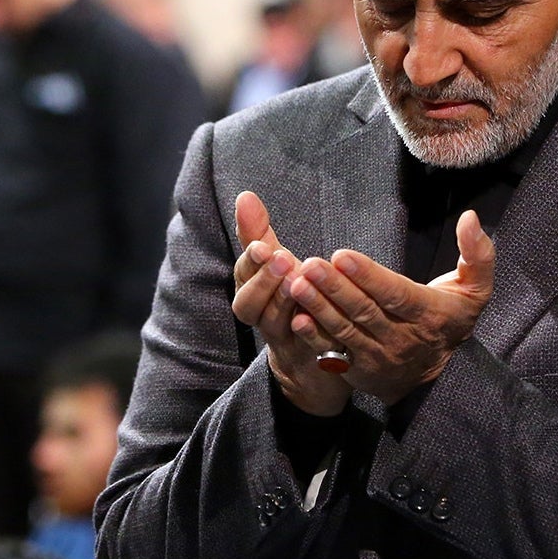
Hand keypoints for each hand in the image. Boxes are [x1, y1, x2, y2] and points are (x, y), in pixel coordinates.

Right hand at [232, 191, 351, 415]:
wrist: (312, 362)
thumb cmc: (293, 302)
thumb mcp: (276, 266)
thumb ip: (259, 234)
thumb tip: (244, 196)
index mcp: (254, 292)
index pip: (242, 275)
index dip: (250, 262)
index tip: (263, 245)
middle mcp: (261, 317)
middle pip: (248, 305)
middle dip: (262, 281)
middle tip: (280, 258)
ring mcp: (283, 339)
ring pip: (272, 324)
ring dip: (281, 302)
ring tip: (297, 280)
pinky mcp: (306, 357)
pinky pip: (304, 346)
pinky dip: (308, 331)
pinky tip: (315, 316)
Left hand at [282, 210, 495, 405]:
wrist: (438, 376)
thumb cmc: (451, 318)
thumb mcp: (474, 290)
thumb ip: (478, 254)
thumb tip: (470, 217)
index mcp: (429, 315)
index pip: (396, 295)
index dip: (369, 277)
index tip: (342, 255)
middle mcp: (403, 339)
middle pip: (365, 311)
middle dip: (335, 288)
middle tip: (309, 265)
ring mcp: (378, 357)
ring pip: (345, 330)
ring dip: (318, 307)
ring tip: (296, 283)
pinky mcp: (358, 371)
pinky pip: (333, 353)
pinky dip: (314, 338)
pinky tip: (297, 318)